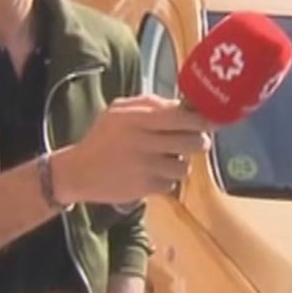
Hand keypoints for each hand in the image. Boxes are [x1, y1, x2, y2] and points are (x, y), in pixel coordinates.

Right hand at [55, 95, 211, 204]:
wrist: (78, 172)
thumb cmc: (103, 138)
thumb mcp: (119, 111)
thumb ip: (150, 104)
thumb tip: (184, 105)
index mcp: (135, 118)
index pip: (179, 116)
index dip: (201, 119)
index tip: (212, 119)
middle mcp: (141, 141)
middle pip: (190, 142)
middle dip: (199, 142)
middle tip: (196, 141)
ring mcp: (144, 166)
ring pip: (184, 166)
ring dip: (181, 163)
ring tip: (168, 158)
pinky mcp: (144, 188)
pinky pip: (171, 183)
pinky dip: (167, 179)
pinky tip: (154, 173)